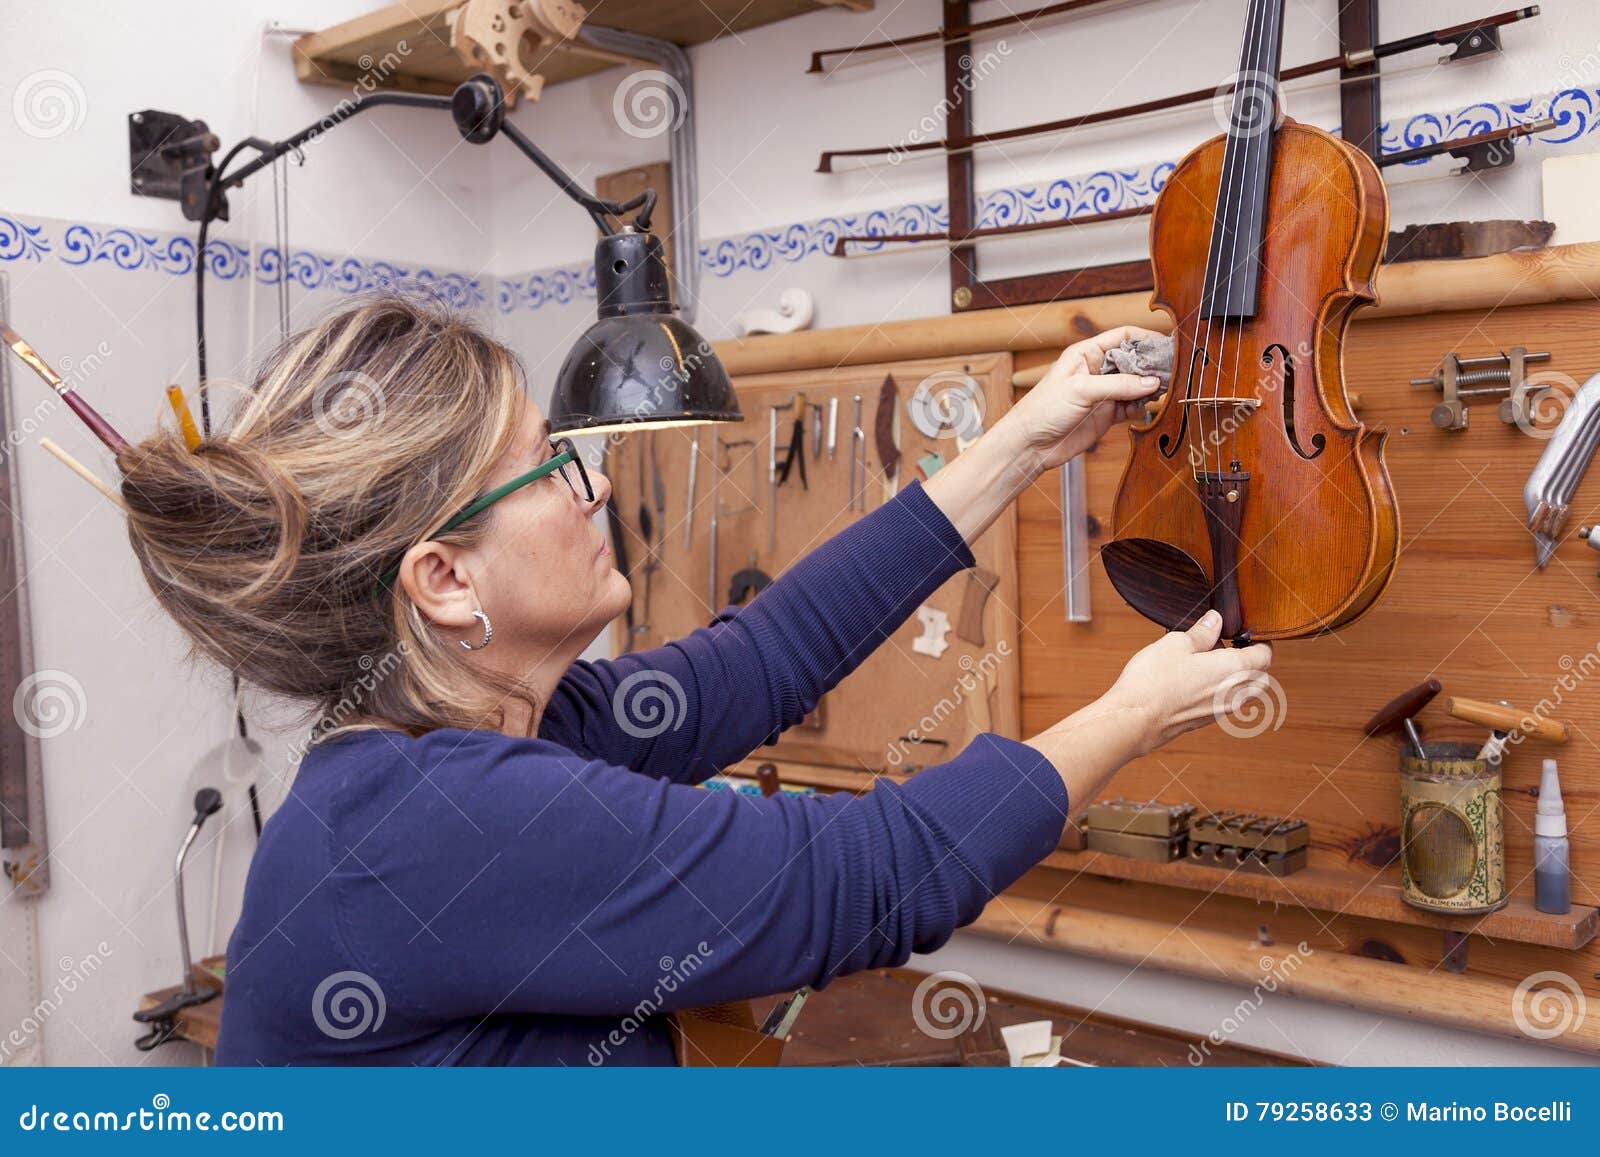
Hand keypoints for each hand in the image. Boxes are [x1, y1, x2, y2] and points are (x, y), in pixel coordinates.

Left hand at [1000, 325, 1167, 469]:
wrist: (1030, 445)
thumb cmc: (1043, 410)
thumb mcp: (1081, 390)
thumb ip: (1118, 385)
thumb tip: (1152, 381)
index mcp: (1086, 353)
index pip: (1123, 337)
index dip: (1145, 339)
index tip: (1167, 347)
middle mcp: (1097, 370)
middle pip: (1134, 361)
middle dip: (1152, 366)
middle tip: (1172, 373)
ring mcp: (1103, 393)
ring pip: (1136, 385)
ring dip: (1151, 388)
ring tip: (1165, 392)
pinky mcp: (1107, 414)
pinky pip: (1132, 406)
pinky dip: (1143, 407)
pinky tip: (1150, 408)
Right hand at [1097, 610, 1273, 755]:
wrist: (1136, 719)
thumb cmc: (1155, 681)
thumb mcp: (1177, 643)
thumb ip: (1202, 632)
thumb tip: (1215, 620)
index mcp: (1236, 669)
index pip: (1265, 654)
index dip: (1259, 640)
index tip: (1245, 632)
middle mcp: (1235, 692)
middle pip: (1261, 677)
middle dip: (1253, 661)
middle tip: (1230, 646)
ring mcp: (1221, 709)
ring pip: (1245, 692)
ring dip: (1237, 677)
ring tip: (1209, 662)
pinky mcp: (1205, 720)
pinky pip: (1227, 702)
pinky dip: (1222, 690)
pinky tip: (1196, 680)